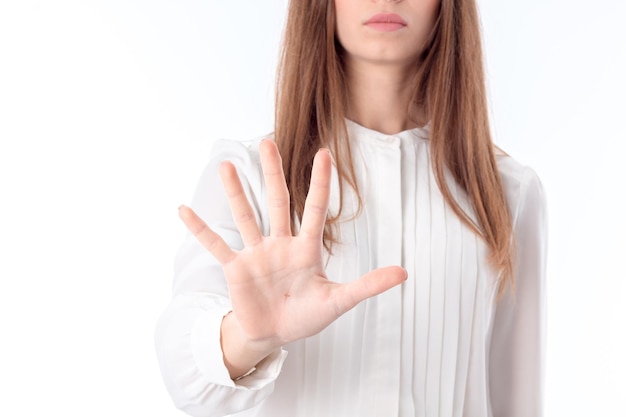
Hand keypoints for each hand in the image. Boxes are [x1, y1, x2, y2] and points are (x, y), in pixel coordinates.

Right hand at [179, 140, 406, 376]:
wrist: (274, 334)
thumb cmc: (306, 316)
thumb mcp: (338, 302)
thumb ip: (367, 286)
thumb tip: (405, 273)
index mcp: (307, 249)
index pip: (316, 209)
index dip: (321, 183)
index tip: (324, 152)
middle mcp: (280, 244)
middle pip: (277, 201)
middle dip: (273, 173)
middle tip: (267, 141)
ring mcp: (256, 254)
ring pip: (245, 216)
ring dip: (236, 192)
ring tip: (225, 164)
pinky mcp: (235, 269)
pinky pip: (216, 246)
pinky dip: (200, 230)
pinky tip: (182, 209)